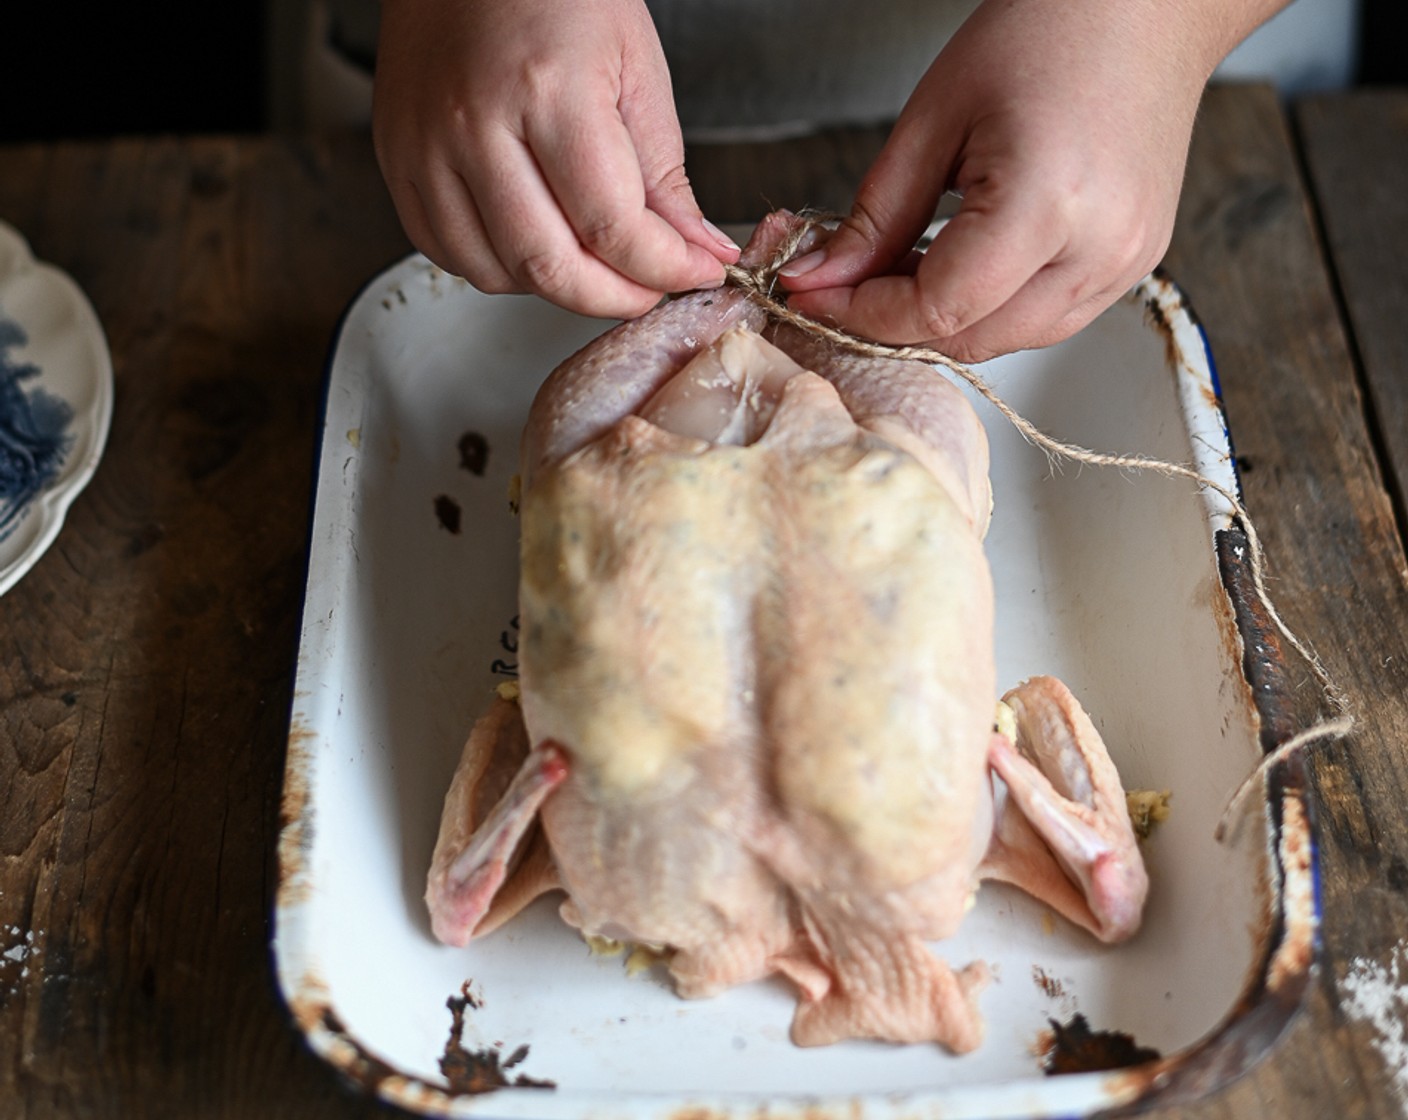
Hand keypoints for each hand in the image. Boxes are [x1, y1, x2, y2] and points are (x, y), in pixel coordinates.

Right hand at [372, 0, 738, 318]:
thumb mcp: (635, 66)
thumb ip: (663, 173)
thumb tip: (697, 249)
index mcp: (546, 90)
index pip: (611, 226)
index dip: (665, 268)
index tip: (695, 271)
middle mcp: (474, 125)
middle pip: (549, 266)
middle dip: (614, 296)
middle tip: (649, 287)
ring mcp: (424, 146)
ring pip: (495, 273)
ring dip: (556, 285)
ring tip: (592, 257)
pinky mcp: (396, 160)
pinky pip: (446, 253)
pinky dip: (497, 267)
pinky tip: (532, 241)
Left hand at [780, 0, 1282, 361]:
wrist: (1143, 7)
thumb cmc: (1046, 32)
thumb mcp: (933, 119)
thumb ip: (875, 217)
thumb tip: (820, 280)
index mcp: (1048, 203)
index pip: (936, 310)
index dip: (862, 314)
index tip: (813, 294)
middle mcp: (1100, 248)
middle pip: (972, 340)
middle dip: (898, 323)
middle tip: (849, 282)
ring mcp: (1126, 264)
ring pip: (1008, 340)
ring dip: (947, 321)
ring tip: (908, 266)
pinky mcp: (1136, 265)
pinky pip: (1047, 318)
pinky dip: (994, 308)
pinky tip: (965, 262)